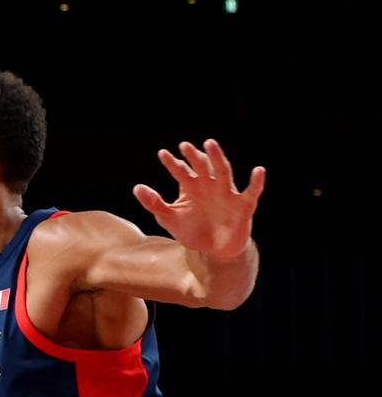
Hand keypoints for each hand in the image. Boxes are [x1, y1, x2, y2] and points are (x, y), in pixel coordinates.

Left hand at [133, 139, 264, 259]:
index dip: (173, 163)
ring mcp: (227, 194)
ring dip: (217, 158)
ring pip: (224, 172)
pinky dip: (256, 182)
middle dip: (194, 157)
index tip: (162, 154)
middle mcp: (210, 187)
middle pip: (202, 167)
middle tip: (184, 146)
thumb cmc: (192, 231)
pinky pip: (252, 192)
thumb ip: (155, 203)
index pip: (182, 172)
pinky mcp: (243, 206)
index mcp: (192, 188)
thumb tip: (137, 187)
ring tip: (210, 144)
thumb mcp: (169, 218)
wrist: (213, 252)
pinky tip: (258, 171)